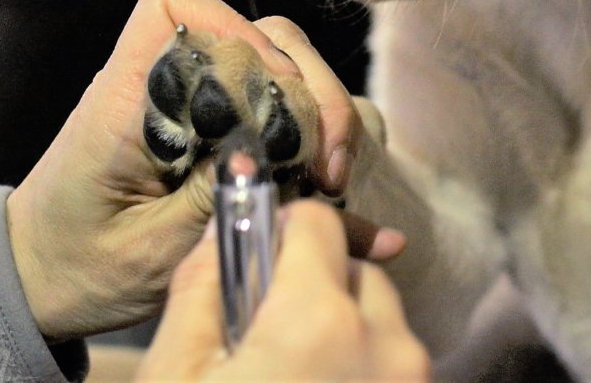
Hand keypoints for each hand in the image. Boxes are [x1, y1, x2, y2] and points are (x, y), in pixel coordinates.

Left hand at [5, 0, 383, 339]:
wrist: (45, 283)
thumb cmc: (79, 267)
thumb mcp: (146, 251)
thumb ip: (210, 197)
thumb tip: (280, 157)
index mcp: (126, 98)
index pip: (173, 7)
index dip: (234, 31)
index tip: (275, 99)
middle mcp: (169, 86)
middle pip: (258, 34)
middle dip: (307, 87)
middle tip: (327, 165)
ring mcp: (201, 105)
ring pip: (282, 66)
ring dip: (322, 114)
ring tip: (331, 181)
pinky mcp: (223, 131)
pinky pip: (283, 115)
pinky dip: (317, 148)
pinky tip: (342, 203)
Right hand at [138, 202, 429, 381]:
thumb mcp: (176, 374)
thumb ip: (202, 287)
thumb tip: (224, 226)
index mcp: (319, 320)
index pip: (318, 222)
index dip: (280, 234)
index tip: (254, 265)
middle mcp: (386, 343)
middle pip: (354, 272)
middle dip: (314, 286)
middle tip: (266, 335)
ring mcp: (414, 380)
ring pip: (381, 319)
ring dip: (343, 330)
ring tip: (292, 372)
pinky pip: (396, 363)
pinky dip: (365, 367)